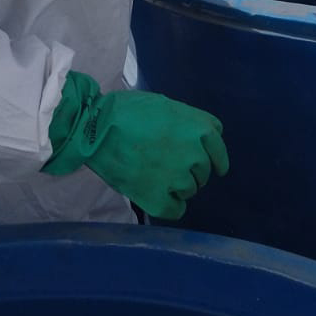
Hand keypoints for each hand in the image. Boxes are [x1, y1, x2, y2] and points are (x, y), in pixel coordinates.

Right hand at [43, 71, 227, 219]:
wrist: (97, 129)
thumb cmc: (129, 110)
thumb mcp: (167, 106)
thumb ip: (186, 124)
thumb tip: (192, 138)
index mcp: (200, 128)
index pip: (218, 147)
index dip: (212, 154)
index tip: (208, 161)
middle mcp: (196, 155)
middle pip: (204, 171)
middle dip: (191, 169)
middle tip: (167, 163)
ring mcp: (180, 179)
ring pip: (191, 190)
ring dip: (178, 185)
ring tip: (154, 174)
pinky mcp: (160, 200)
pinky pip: (177, 209)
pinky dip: (169, 204)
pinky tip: (155, 194)